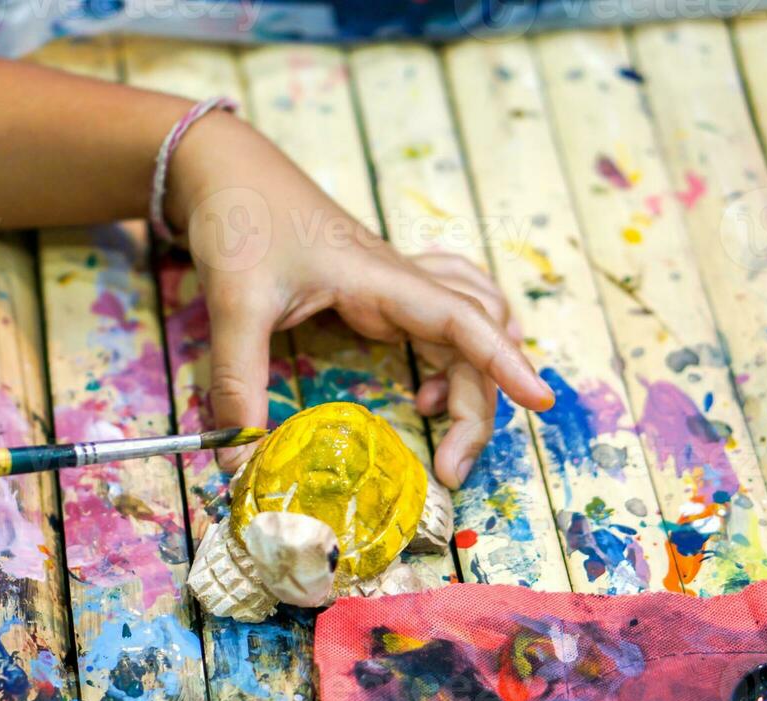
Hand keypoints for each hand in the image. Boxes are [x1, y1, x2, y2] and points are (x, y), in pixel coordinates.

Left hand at [167, 113, 553, 488]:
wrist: (226, 165)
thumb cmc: (239, 216)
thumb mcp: (234, 304)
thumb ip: (238, 382)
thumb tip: (238, 456)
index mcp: (381, 278)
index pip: (465, 320)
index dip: (505, 362)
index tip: (539, 400)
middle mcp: (401, 281)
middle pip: (476, 339)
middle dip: (480, 405)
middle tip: (451, 470)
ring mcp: (394, 285)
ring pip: (468, 329)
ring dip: (476, 379)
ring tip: (442, 426)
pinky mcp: (379, 293)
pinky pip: (445, 319)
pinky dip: (458, 354)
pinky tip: (430, 387)